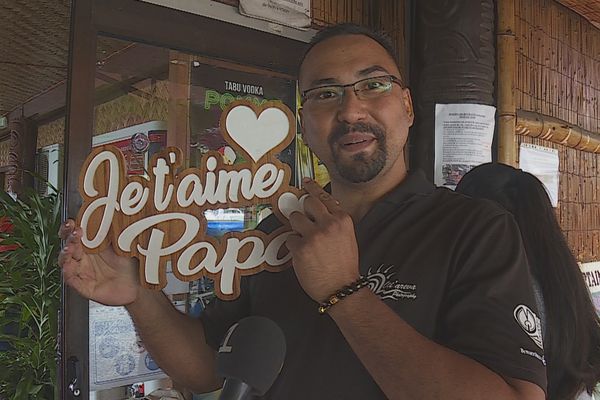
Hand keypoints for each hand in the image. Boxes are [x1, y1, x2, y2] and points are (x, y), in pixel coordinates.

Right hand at [58, 219, 139, 305]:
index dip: (70, 228)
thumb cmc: (129, 265)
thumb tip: (111, 213)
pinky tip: (68, 266)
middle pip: (68, 246)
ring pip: (66, 262)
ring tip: (70, 247)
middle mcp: (84, 259)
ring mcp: (82, 272)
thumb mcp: (121, 245)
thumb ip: (112, 233)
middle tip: (74, 231)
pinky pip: (72, 279)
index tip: (72, 222)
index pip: (74, 235)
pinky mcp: (84, 287)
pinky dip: (68, 272)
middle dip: (68, 238)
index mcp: (90, 247)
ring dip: (65, 254)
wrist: (137, 285)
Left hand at [285, 179, 359, 301]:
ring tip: (304, 240)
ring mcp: (314, 235)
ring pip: (295, 218)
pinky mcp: (301, 247)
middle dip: (304, 211)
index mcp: (342, 220)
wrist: (342, 288)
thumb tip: (317, 213)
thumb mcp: (347, 238)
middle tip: (304, 221)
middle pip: (308, 203)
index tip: (305, 182)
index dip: (313, 188)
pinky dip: (293, 246)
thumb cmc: (344, 266)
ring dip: (296, 227)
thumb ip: (334, 222)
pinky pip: (289, 238)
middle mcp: (328, 223)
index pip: (324, 197)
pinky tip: (303, 255)